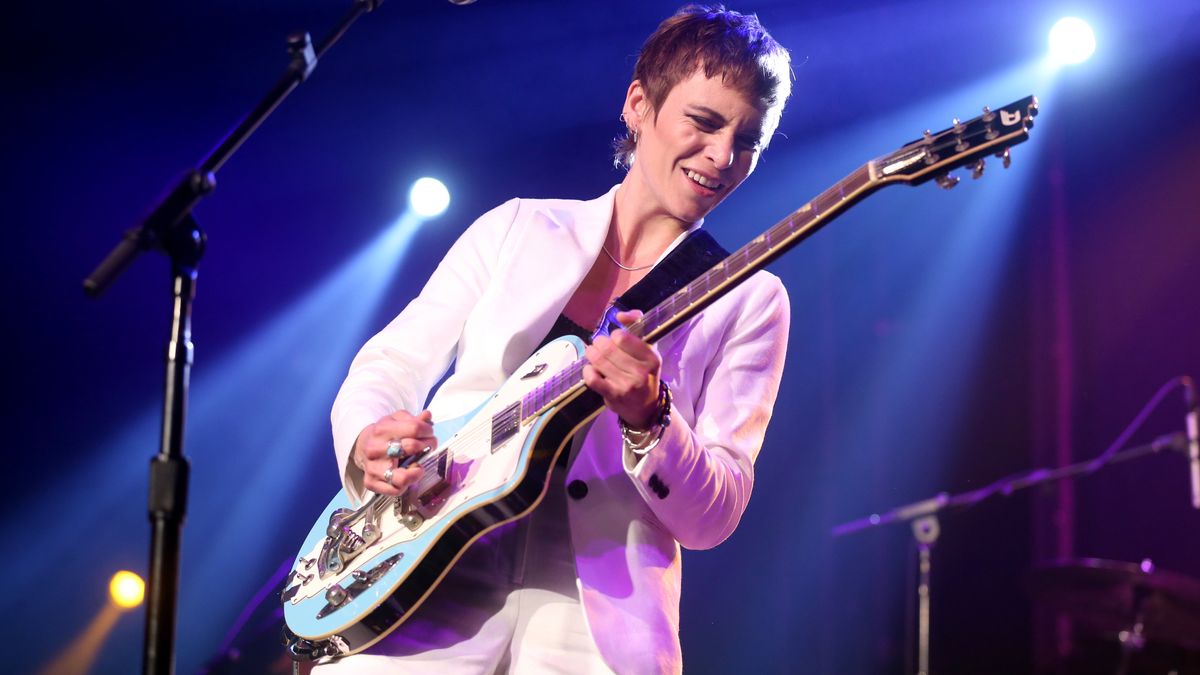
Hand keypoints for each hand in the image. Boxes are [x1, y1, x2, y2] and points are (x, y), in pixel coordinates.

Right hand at [352, 409, 436, 494]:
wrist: (364, 445)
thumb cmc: (385, 434)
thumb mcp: (398, 421)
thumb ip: (414, 419)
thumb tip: (427, 416)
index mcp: (382, 429)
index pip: (415, 428)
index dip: (428, 431)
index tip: (429, 433)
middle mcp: (375, 448)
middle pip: (411, 447)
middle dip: (427, 446)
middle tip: (427, 447)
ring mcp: (373, 467)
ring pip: (402, 477)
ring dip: (416, 471)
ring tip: (418, 466)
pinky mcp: (371, 482)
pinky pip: (395, 490)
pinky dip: (406, 486)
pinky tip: (407, 476)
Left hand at [582, 310, 661, 428]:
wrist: (646, 408)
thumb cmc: (644, 374)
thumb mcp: (647, 350)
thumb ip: (636, 325)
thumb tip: (620, 314)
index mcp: (651, 357)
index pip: (622, 337)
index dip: (614, 336)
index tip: (615, 340)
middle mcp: (641, 372)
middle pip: (607, 347)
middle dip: (598, 343)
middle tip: (598, 346)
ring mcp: (627, 385)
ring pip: (598, 360)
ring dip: (591, 354)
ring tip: (593, 354)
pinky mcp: (613, 396)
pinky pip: (592, 378)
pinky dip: (587, 371)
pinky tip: (591, 370)